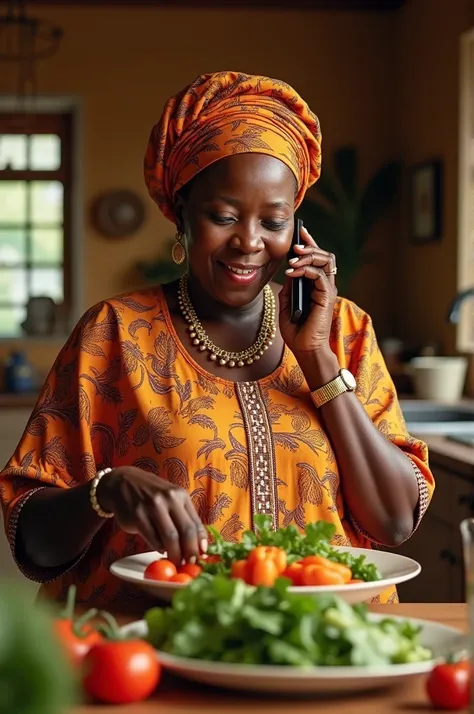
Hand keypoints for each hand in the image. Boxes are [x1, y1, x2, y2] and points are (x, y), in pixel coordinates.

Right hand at [96, 466, 207, 565]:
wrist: (123, 483)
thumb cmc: (151, 494)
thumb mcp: (171, 498)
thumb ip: (183, 516)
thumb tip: (198, 543)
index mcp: (180, 495)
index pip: (195, 523)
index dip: (201, 542)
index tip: (202, 556)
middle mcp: (168, 499)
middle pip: (185, 531)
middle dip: (190, 552)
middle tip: (190, 563)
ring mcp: (152, 507)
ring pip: (170, 538)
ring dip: (174, 554)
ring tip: (176, 561)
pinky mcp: (137, 516)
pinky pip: (152, 539)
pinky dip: (159, 548)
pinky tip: (161, 549)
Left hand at [279, 225, 336, 356]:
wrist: (303, 349)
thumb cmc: (296, 330)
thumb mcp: (285, 303)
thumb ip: (289, 286)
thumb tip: (288, 270)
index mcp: (315, 285)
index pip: (316, 259)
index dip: (310, 244)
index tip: (300, 231)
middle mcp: (324, 285)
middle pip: (324, 255)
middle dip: (309, 246)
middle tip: (295, 246)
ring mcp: (327, 290)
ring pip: (326, 261)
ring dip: (309, 256)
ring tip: (293, 259)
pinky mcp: (327, 297)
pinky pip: (320, 275)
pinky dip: (306, 270)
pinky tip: (292, 273)